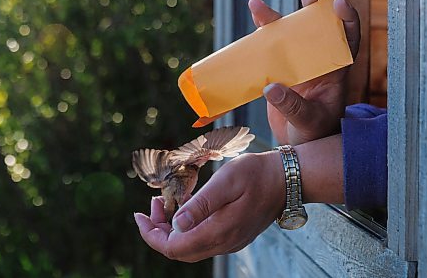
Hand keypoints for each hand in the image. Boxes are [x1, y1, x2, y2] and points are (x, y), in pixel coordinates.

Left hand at [134, 152, 284, 261]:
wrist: (288, 178)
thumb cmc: (257, 174)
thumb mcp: (226, 181)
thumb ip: (200, 205)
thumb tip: (176, 225)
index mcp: (219, 231)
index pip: (174, 248)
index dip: (151, 234)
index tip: (138, 214)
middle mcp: (224, 242)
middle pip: (179, 251)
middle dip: (158, 231)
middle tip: (152, 204)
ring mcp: (230, 241)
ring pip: (190, 247)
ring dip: (171, 229)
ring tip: (164, 203)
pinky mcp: (234, 235)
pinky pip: (202, 239)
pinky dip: (186, 228)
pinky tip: (185, 207)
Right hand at [249, 0, 359, 144]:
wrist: (297, 145)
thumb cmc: (313, 135)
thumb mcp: (308, 122)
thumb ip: (292, 106)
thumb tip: (270, 87)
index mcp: (335, 71)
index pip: (347, 39)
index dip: (345, 19)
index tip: (336, 3)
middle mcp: (317, 61)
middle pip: (317, 24)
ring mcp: (297, 64)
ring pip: (289, 34)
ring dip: (274, 18)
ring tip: (256, 3)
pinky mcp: (278, 71)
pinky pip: (269, 49)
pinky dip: (260, 37)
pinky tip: (251, 26)